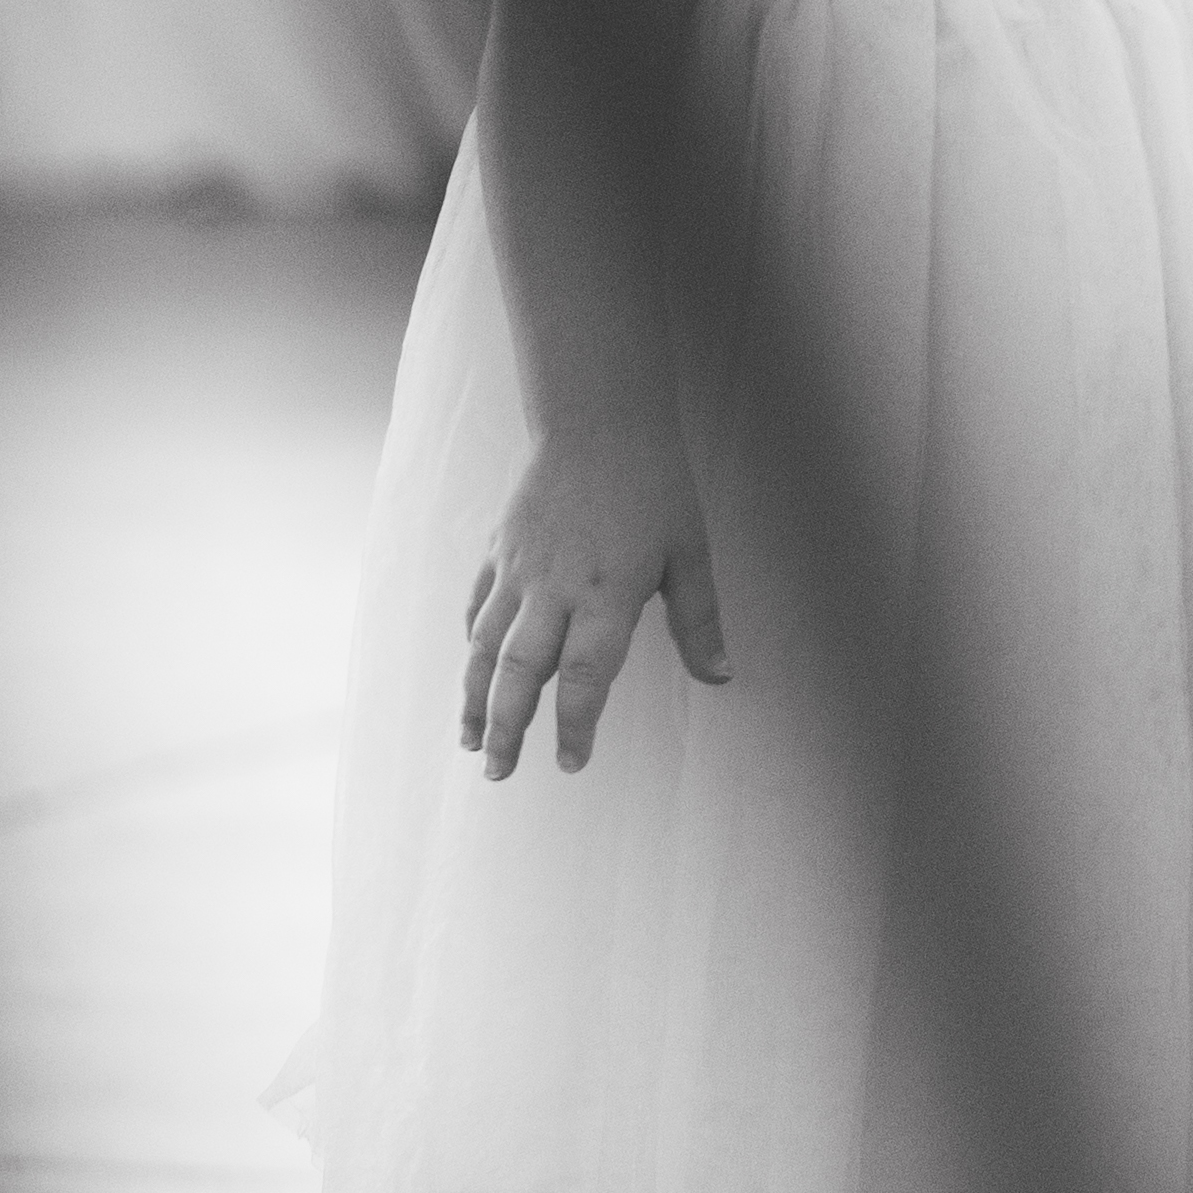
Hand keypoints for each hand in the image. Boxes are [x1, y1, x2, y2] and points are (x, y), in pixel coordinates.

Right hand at [463, 427, 725, 777]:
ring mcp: (519, 569)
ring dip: (474, 699)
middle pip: (520, 671)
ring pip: (485, 646)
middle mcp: (555, 588)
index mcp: (607, 594)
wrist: (598, 419)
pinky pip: (478, 608)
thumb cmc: (654, 486)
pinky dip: (471, 645)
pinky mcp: (499, 551)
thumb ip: (699, 621)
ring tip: (471, 743)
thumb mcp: (690, 552)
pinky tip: (472, 675)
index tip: (571, 762)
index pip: (585, 675)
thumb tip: (721, 678)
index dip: (575, 725)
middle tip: (499, 774)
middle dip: (506, 728)